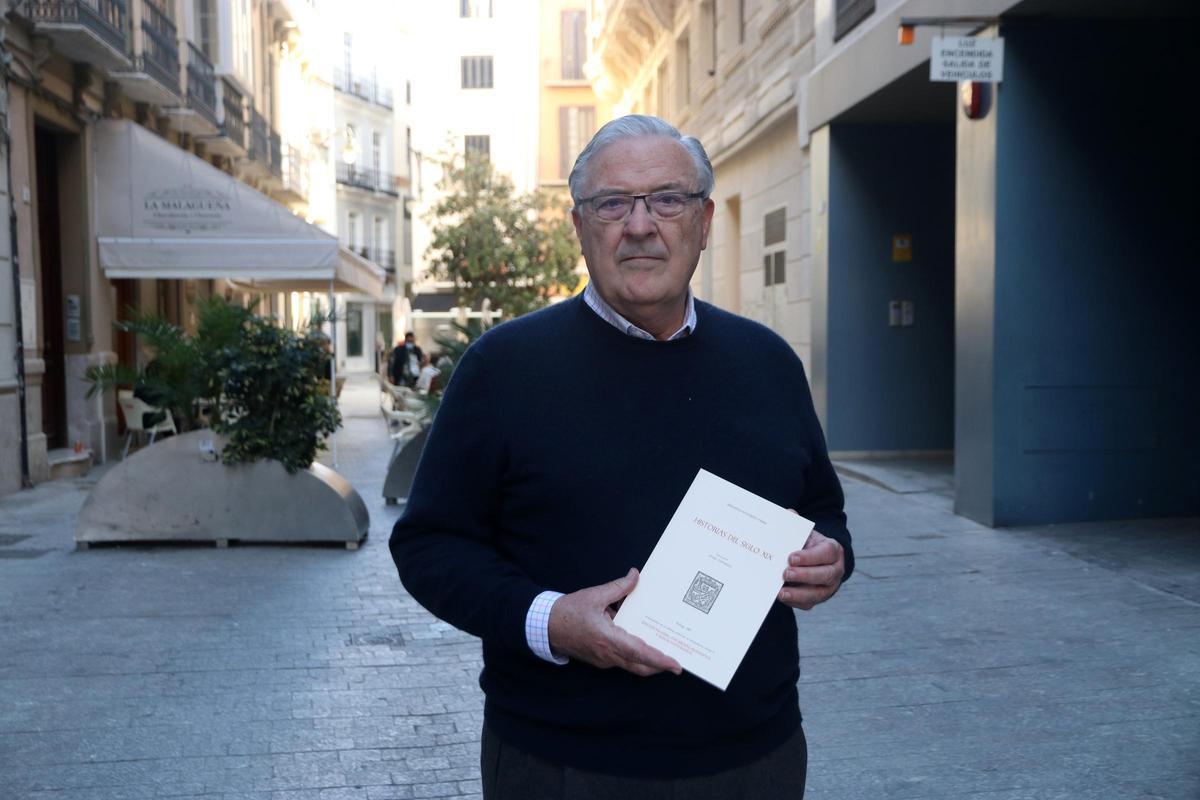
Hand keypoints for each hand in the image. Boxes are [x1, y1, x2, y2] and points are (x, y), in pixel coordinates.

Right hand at [548, 568, 682, 676]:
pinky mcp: (600, 660)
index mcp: (608, 639)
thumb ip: (619, 587)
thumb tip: (635, 576)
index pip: (639, 653)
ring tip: (664, 654)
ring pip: (632, 666)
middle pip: (640, 667)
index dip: (659, 660)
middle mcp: (608, 654)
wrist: (545, 626)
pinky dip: (635, 657)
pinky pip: (622, 661)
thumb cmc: (568, 611)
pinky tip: (641, 643)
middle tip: (677, 663)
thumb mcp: (595, 595)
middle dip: (660, 667)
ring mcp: (604, 660)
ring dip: (648, 662)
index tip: (675, 665)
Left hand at [779, 527, 844, 609]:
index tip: (791, 557)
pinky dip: (795, 602)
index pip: (826, 553)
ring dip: (800, 594)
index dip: (809, 556)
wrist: (815, 560)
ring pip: (818, 593)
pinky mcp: (819, 598)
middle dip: (804, 575)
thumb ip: (797, 524)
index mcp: (833, 550)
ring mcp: (829, 586)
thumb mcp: (805, 533)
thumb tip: (789, 513)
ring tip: (782, 592)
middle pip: (824, 575)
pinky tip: (783, 598)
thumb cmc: (807, 545)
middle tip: (785, 573)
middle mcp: (835, 569)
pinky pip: (808, 603)